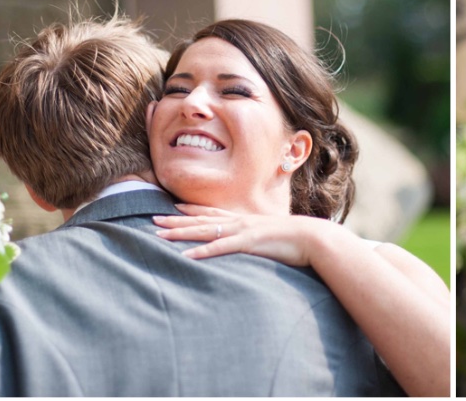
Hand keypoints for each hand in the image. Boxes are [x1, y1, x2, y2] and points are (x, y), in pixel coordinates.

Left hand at [153, 203, 334, 265]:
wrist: (312, 238)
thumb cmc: (293, 239)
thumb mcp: (270, 235)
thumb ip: (256, 236)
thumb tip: (250, 240)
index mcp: (243, 219)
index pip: (210, 212)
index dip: (189, 210)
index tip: (170, 209)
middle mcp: (238, 221)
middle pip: (200, 219)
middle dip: (175, 221)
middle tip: (152, 221)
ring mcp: (241, 231)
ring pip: (204, 231)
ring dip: (180, 234)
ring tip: (159, 237)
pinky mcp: (247, 244)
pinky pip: (219, 249)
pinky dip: (201, 252)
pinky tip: (186, 257)